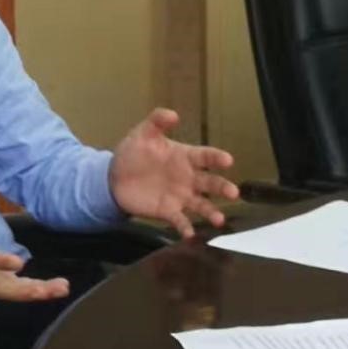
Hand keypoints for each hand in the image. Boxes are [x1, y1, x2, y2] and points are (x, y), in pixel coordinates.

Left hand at [109, 108, 238, 238]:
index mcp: (185, 157)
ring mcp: (181, 196)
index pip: (205, 156)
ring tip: (219, 220)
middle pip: (210, 182)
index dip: (216, 158)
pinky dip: (186, 227)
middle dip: (222, 187)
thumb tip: (172, 114)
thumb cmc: (134, 153)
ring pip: (202, 204)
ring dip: (212, 212)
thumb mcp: (142, 133)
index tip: (228, 160)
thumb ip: (157, 122)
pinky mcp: (168, 211)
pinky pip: (181, 220)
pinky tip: (190, 234)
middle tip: (233, 193)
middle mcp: (188, 178)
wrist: (114, 177)